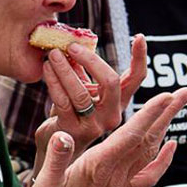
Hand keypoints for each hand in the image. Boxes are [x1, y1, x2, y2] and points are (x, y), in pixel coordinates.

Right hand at [21, 87, 186, 186]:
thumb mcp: (45, 185)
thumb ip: (55, 160)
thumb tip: (63, 136)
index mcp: (98, 168)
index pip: (130, 136)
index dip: (149, 114)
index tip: (167, 96)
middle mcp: (115, 175)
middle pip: (148, 139)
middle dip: (167, 113)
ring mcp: (120, 185)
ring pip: (150, 151)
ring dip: (166, 127)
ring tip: (178, 106)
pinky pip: (148, 173)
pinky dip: (163, 157)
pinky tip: (170, 146)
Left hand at [35, 34, 146, 159]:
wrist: (55, 149)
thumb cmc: (70, 114)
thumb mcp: (82, 89)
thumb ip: (82, 69)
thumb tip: (78, 42)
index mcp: (117, 102)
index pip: (135, 78)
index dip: (139, 58)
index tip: (139, 37)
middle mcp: (111, 115)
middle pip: (110, 82)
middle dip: (91, 60)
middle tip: (73, 46)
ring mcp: (93, 125)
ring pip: (82, 92)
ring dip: (65, 69)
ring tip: (54, 53)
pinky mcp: (73, 130)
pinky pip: (63, 101)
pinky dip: (54, 82)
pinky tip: (47, 69)